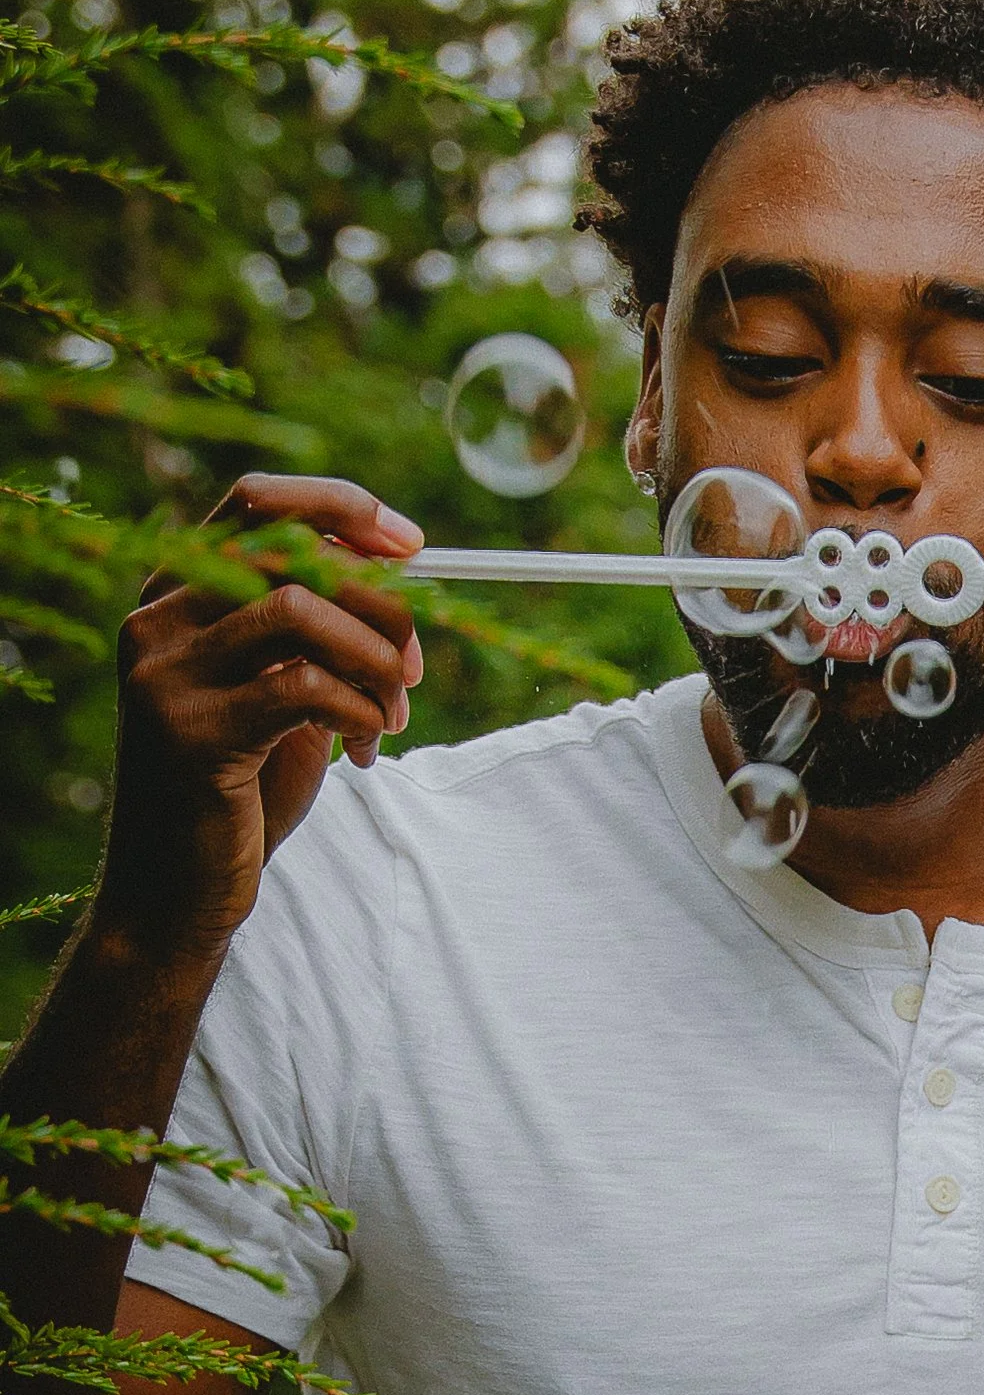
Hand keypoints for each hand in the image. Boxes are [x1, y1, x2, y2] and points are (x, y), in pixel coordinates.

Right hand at [100, 473, 423, 963]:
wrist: (179, 890)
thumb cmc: (242, 787)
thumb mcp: (280, 691)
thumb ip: (316, 630)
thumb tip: (402, 570)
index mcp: (174, 596)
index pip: (257, 503)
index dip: (342, 508)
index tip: (411, 545)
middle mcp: (157, 622)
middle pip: (296, 554)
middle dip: (383, 604)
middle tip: (415, 669)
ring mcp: (165, 676)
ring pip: (304, 611)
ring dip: (376, 660)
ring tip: (393, 715)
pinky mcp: (191, 735)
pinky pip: (307, 688)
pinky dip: (362, 714)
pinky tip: (366, 751)